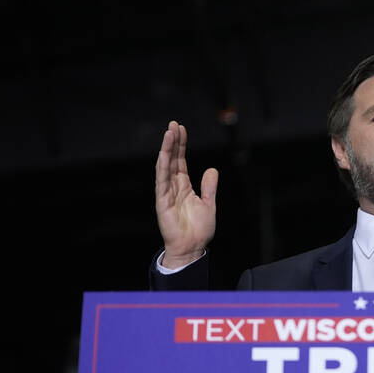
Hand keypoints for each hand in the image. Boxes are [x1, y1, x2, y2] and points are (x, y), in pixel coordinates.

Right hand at [154, 121, 217, 268]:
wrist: (192, 247)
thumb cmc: (198, 229)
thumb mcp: (209, 204)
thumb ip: (209, 187)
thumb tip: (212, 169)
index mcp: (184, 187)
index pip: (181, 161)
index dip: (181, 145)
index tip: (182, 130)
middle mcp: (174, 187)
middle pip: (172, 160)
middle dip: (173, 142)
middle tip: (174, 124)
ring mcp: (167, 193)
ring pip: (165, 167)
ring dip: (167, 150)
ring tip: (169, 133)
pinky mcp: (162, 201)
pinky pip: (161, 181)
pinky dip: (162, 167)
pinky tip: (163, 154)